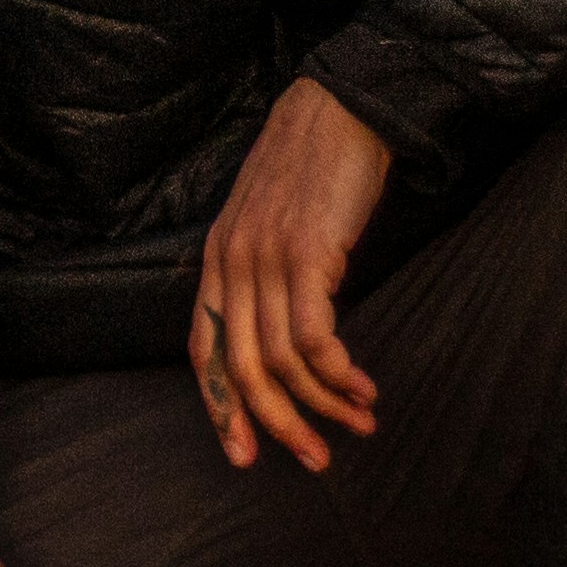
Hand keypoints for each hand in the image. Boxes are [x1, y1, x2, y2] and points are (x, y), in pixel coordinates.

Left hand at [193, 79, 397, 471]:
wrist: (342, 107)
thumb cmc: (314, 167)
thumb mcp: (268, 221)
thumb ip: (261, 272)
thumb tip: (280, 337)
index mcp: (216, 259)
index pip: (203, 351)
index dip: (222, 408)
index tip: (244, 454)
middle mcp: (231, 263)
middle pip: (240, 368)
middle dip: (276, 424)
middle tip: (315, 458)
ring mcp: (265, 258)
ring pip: (279, 361)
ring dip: (323, 404)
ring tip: (360, 421)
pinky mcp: (306, 254)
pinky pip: (313, 337)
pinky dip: (339, 373)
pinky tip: (363, 387)